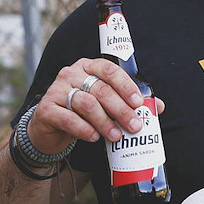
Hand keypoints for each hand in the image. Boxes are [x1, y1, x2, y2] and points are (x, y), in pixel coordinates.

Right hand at [27, 59, 162, 154]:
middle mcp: (71, 74)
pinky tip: (94, 137)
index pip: (109, 69)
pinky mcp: (46, 109)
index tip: (139, 103)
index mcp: (88, 67)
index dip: (126, 85)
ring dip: (105, 121)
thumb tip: (158, 106)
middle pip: (101, 89)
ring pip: (86, 103)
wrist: (50, 128)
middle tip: (134, 126)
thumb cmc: (83, 112)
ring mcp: (56, 90)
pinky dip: (84, 129)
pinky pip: (68, 118)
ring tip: (116, 136)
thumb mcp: (105, 105)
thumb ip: (128, 102)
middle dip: (121, 109)